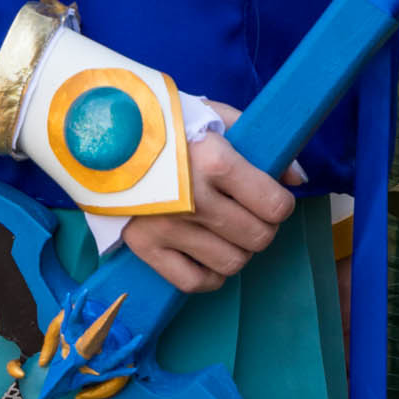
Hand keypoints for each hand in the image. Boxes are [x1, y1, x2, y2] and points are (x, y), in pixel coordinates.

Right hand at [123, 113, 294, 292]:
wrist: (101, 135)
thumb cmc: (167, 124)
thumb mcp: (216, 116)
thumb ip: (260, 144)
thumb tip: (297, 179)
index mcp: (215, 162)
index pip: (274, 205)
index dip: (280, 204)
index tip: (273, 198)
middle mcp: (195, 200)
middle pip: (257, 238)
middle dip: (263, 228)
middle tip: (252, 215)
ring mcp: (169, 229)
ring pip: (231, 263)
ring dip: (239, 251)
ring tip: (229, 232)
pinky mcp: (145, 247)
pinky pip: (193, 282)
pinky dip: (209, 275)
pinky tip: (208, 254)